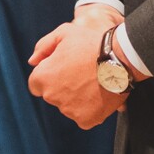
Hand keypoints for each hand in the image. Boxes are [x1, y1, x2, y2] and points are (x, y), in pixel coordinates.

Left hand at [27, 13, 127, 129]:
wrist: (121, 59)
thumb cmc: (91, 42)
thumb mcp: (64, 33)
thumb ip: (43, 47)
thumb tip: (32, 62)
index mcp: (42, 77)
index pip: (36, 84)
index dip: (50, 75)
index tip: (64, 69)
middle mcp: (52, 97)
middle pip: (52, 95)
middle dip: (62, 86)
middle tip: (81, 72)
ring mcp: (69, 110)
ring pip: (69, 106)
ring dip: (77, 97)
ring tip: (93, 81)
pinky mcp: (86, 120)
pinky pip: (84, 117)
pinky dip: (90, 108)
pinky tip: (99, 93)